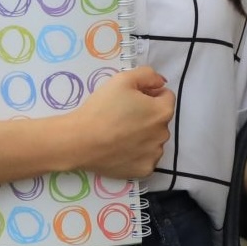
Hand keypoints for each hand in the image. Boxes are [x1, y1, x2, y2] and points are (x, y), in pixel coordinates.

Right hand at [73, 65, 174, 179]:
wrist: (80, 141)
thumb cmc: (102, 108)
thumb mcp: (123, 79)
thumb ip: (147, 75)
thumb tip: (160, 82)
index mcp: (162, 111)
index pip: (166, 97)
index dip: (149, 93)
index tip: (131, 98)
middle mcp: (164, 134)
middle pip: (159, 119)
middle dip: (147, 115)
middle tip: (122, 116)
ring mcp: (155, 155)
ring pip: (153, 139)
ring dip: (143, 135)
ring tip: (119, 134)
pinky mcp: (144, 170)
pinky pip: (145, 157)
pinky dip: (137, 153)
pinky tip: (120, 149)